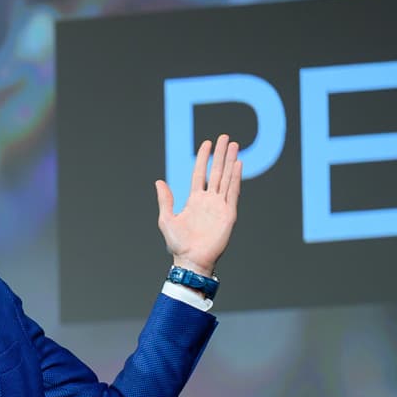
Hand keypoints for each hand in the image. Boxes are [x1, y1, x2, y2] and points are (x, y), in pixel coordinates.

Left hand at [154, 133, 241, 276]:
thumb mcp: (166, 219)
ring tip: (234, 145)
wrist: (191, 259)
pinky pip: (233, 192)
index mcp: (194, 200)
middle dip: (220, 154)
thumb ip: (165, 200)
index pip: (199, 174)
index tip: (206, 143)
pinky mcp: (229, 213)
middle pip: (216, 171)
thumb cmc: (177, 243)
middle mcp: (208, 200)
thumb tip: (159, 182)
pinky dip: (235, 178)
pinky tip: (238, 164)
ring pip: (226, 178)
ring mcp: (220, 205)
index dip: (203, 158)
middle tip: (225, 137)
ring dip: (230, 161)